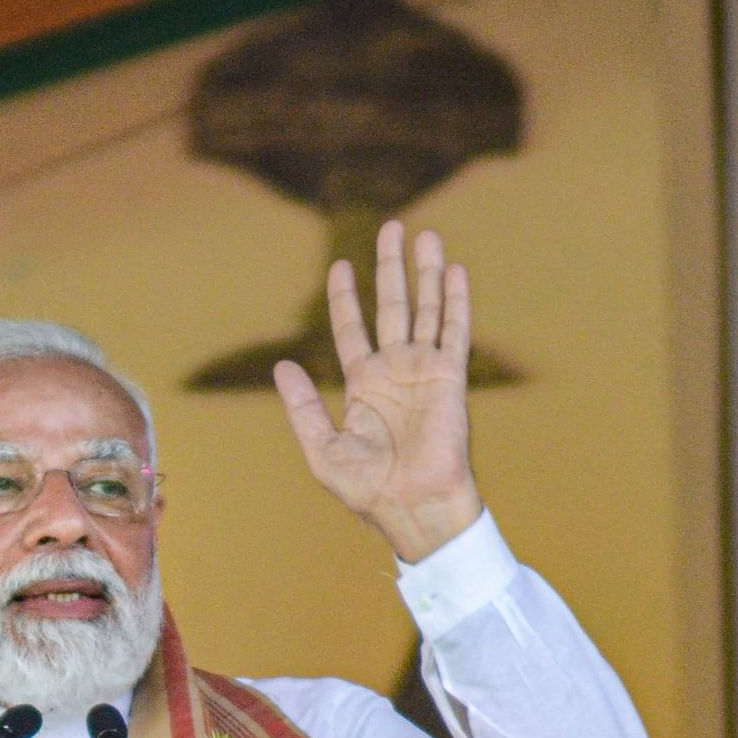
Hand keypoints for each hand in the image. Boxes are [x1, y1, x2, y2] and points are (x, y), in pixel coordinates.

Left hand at [274, 220, 482, 562]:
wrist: (411, 508)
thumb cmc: (366, 490)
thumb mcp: (321, 448)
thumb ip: (302, 407)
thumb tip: (283, 366)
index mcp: (363, 385)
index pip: (352, 329)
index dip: (345, 298)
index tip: (340, 266)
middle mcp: (395, 371)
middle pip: (391, 306)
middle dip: (390, 268)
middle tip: (391, 228)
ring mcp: (424, 372)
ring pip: (425, 309)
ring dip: (425, 273)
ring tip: (424, 234)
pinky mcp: (449, 379)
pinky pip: (453, 332)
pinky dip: (454, 301)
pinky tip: (454, 270)